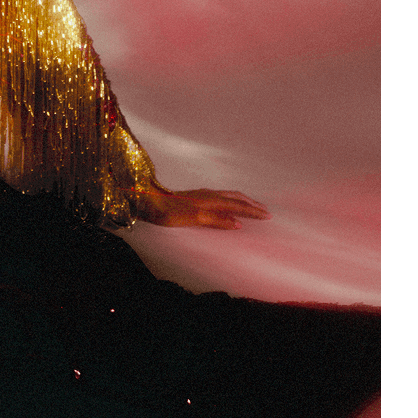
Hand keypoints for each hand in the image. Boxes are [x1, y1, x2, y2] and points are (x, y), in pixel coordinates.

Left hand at [133, 187, 270, 229]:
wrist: (149, 201)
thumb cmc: (169, 212)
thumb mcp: (194, 219)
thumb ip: (216, 220)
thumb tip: (238, 224)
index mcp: (211, 200)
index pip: (238, 206)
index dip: (253, 211)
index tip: (268, 216)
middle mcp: (209, 194)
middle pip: (236, 197)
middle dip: (252, 204)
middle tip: (266, 211)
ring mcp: (203, 194)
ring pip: (229, 195)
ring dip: (243, 201)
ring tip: (252, 206)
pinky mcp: (196, 196)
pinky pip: (222, 196)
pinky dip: (232, 200)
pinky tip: (229, 205)